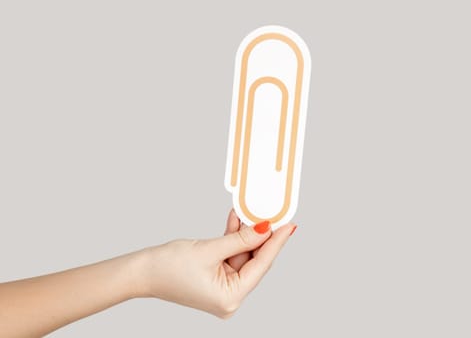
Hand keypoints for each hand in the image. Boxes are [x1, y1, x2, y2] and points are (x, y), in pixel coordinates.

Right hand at [140, 210, 295, 317]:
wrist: (141, 272)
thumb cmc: (167, 267)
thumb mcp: (210, 249)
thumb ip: (240, 239)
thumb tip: (264, 229)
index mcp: (230, 298)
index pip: (261, 265)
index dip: (276, 243)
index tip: (288, 226)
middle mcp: (229, 297)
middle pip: (253, 261)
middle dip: (259, 236)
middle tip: (272, 215)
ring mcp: (222, 288)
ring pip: (242, 255)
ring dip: (243, 234)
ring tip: (249, 213)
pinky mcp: (215, 278)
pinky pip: (230, 255)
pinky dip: (232, 239)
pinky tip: (236, 220)